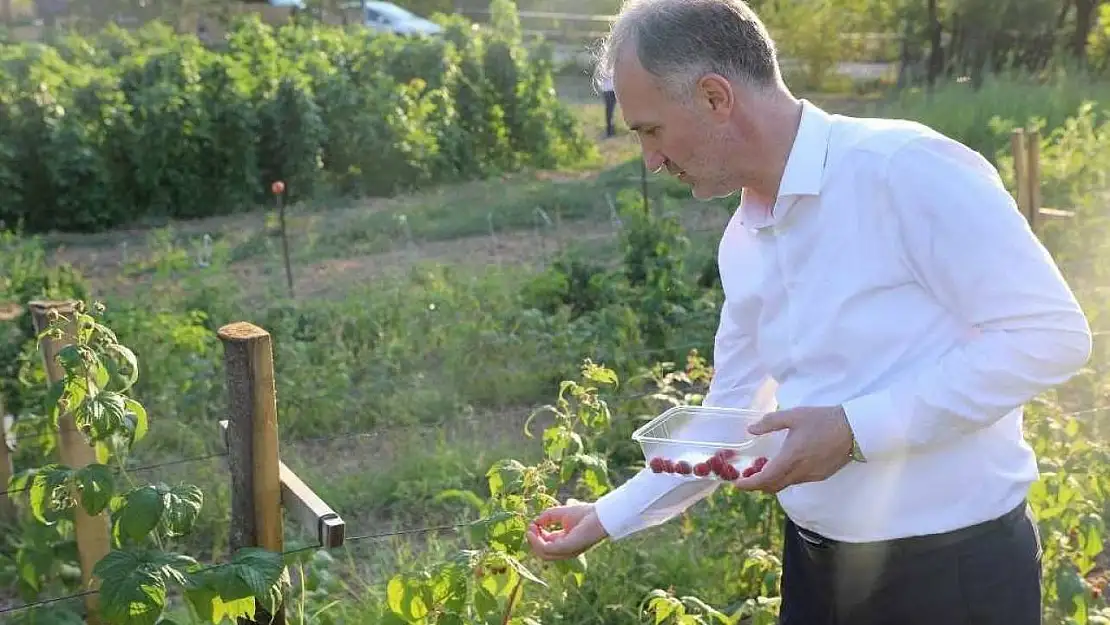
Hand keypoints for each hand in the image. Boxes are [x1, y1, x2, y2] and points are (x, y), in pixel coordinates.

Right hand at [526, 500, 607, 560]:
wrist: (599, 514)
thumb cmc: (584, 513)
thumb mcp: (561, 513)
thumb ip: (547, 517)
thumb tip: (535, 522)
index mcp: (564, 542)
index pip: (546, 544)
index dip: (536, 536)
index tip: (532, 524)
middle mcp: (565, 550)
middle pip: (543, 552)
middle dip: (533, 540)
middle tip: (530, 527)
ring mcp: (567, 551)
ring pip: (544, 554)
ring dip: (534, 542)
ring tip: (531, 529)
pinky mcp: (568, 548)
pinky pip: (548, 549)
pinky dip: (538, 542)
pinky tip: (534, 532)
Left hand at [729, 405, 853, 493]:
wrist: (855, 429)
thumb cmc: (823, 420)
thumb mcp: (793, 415)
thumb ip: (770, 423)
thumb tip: (750, 429)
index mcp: (791, 458)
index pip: (765, 479)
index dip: (749, 484)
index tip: (737, 483)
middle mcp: (800, 472)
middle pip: (773, 487)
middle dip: (757, 484)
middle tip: (748, 474)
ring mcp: (812, 476)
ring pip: (785, 485)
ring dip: (772, 481)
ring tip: (764, 467)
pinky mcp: (821, 476)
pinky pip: (797, 481)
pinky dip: (786, 478)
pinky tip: (784, 465)